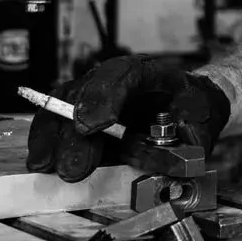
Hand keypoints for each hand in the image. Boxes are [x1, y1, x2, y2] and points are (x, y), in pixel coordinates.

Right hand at [25, 55, 230, 181]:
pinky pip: (54, 121)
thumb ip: (189, 139)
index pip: (124, 75)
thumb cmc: (192, 111)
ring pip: (62, 106)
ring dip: (53, 138)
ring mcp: (91, 93)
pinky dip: (45, 141)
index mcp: (149, 73)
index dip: (105, 97)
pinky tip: (41, 161)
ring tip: (47, 166)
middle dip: (75, 134)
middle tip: (73, 167)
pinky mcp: (77, 113)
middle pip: (85, 95)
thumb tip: (176, 161)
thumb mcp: (201, 123)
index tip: (93, 125)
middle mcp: (113, 78)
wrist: (187, 107)